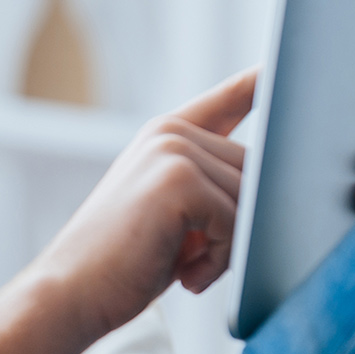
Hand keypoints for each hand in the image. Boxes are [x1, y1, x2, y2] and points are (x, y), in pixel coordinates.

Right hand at [0, 68, 256, 353]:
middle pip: (257, 172)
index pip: (228, 99)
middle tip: (193, 260)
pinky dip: (219, 259)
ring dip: (228, 249)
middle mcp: (169, 133)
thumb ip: (210, 188)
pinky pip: (236, 221)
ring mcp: (172, 151)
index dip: (260, 82)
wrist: (71, 291)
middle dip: (238, 226)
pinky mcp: (178, 180)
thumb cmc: (122, 262)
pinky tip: (186, 274)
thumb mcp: (171, 214)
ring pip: (249, 200)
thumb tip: (273, 188)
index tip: (283, 62)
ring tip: (186, 268)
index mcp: (164, 136)